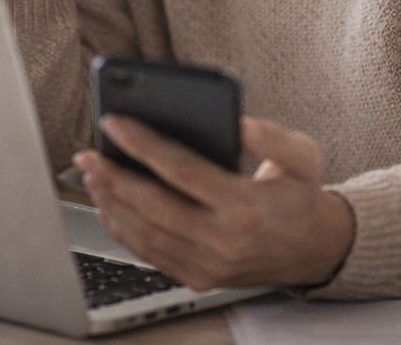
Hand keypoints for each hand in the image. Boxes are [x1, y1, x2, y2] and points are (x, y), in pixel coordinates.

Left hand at [72, 114, 354, 290]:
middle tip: (87, 153)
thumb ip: (271, 136)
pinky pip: (151, 254)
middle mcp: (224, 241)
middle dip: (113, 176)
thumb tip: (236, 123)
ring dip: (111, 202)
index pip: (181, 170)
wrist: (313, 248)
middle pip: (153, 206)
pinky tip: (108, 206)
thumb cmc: (299, 194)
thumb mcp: (302, 155)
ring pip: (145, 233)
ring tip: (92, 174)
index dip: (143, 144)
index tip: (113, 121)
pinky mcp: (199, 279)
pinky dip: (123, 231)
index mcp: (246, 206)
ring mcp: (209, 265)